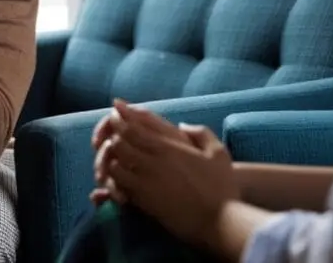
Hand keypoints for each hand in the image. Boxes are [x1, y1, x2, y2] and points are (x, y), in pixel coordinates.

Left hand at [104, 100, 238, 251]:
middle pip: (120, 143)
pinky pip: (118, 185)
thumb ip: (200, 133)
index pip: (133, 127)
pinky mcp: (142, 202)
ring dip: (111, 156)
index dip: (121, 117)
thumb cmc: (221, 187)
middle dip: (112, 134)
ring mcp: (145, 182)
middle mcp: (153, 162)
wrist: (217, 221)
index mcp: (168, 147)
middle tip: (112, 131)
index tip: (116, 110)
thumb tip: (182, 124)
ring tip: (114, 153)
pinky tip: (118, 176)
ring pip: (115, 163)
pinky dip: (114, 178)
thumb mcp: (218, 152)